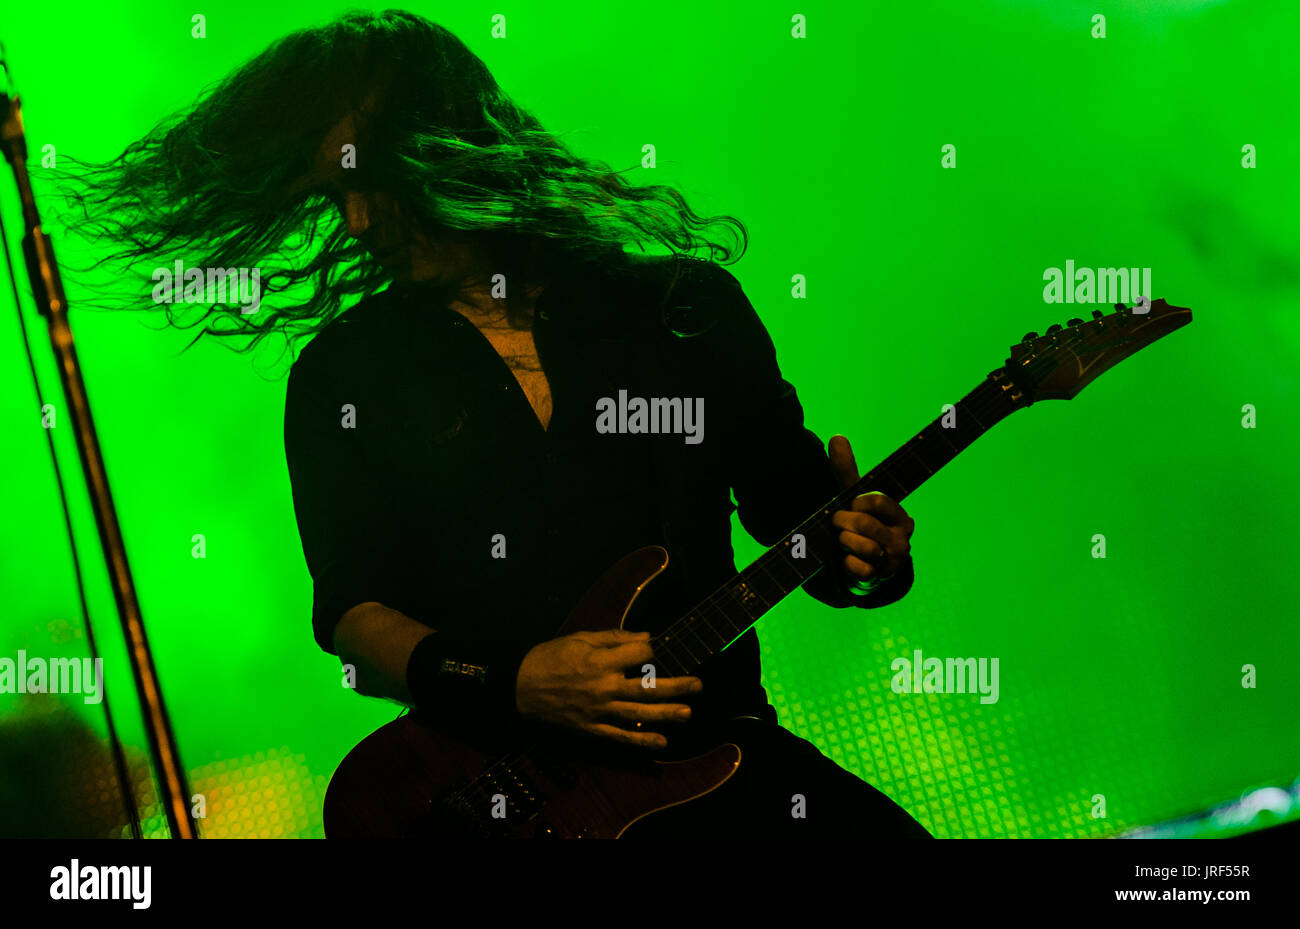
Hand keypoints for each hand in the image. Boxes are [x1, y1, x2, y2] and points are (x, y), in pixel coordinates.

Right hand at [514, 629, 702, 748]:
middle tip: (698, 685)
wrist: (518, 686)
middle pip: (648, 687)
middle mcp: (603, 687)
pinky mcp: (591, 728)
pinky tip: (661, 742)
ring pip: (639, 714)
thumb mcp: (580, 638)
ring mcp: (598, 711)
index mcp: (601, 661)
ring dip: (666, 714)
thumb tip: (646, 637)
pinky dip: (641, 741)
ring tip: (688, 713)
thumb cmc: (549, 658)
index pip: (640, 655)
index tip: (661, 647)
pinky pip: (620, 737)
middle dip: (676, 686)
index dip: (654, 649)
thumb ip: (614, 638)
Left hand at [828, 434, 914, 590]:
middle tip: (837, 524)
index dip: (857, 503)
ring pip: (864, 547)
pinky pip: (861, 570)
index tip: (851, 505)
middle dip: (843, 523)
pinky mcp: (881, 579)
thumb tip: (837, 437)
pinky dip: (848, 564)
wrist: (861, 564)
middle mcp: (902, 538)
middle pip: (865, 524)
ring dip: (845, 543)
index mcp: (899, 516)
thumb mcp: (854, 499)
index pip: (878, 501)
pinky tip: (846, 560)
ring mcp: (893, 561)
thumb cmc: (860, 525)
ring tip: (843, 541)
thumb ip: (846, 471)